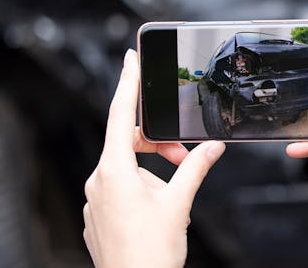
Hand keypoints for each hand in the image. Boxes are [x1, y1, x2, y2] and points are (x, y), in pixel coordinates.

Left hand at [83, 50, 224, 267]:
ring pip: (126, 167)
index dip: (127, 83)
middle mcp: (98, 181)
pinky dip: (141, 186)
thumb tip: (212, 146)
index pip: (120, 114)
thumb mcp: (180, 204)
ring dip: (153, 169)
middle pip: (127, 142)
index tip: (129, 59)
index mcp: (114, 170)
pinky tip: (158, 208)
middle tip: (184, 154)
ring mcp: (95, 200)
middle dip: (158, 142)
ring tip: (174, 194)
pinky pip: (119, 188)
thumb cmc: (150, 255)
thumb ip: (196, 168)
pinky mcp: (97, 216)